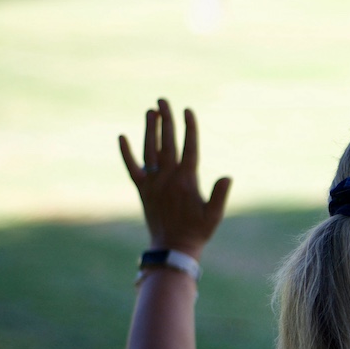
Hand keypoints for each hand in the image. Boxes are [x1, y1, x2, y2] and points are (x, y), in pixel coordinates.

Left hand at [119, 98, 231, 258]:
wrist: (172, 248)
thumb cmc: (198, 231)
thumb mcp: (214, 215)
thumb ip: (220, 195)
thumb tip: (227, 176)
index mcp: (187, 180)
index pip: (189, 147)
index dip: (189, 127)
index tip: (188, 110)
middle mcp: (168, 177)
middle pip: (166, 142)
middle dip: (166, 120)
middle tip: (163, 100)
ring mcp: (153, 182)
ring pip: (149, 150)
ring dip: (149, 129)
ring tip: (150, 110)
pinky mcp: (142, 189)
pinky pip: (132, 167)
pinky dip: (126, 153)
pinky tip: (122, 137)